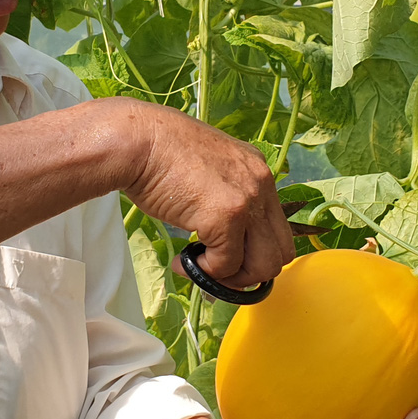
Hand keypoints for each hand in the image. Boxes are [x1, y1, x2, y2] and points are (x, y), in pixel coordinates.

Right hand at [111, 101, 293, 291]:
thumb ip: (223, 196)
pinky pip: (225, 265)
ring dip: (230, 278)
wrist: (137, 141)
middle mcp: (261, 184)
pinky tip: (181, 260)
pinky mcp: (225, 217)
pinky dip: (204, 272)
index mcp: (258, 171)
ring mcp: (247, 201)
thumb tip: (221, 235)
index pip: (277, 228)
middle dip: (249, 272)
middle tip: (216, 270)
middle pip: (280, 252)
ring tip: (200, 267)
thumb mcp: (207, 169)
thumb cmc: (159, 153)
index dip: (254, 252)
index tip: (226, 258)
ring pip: (262, 267)